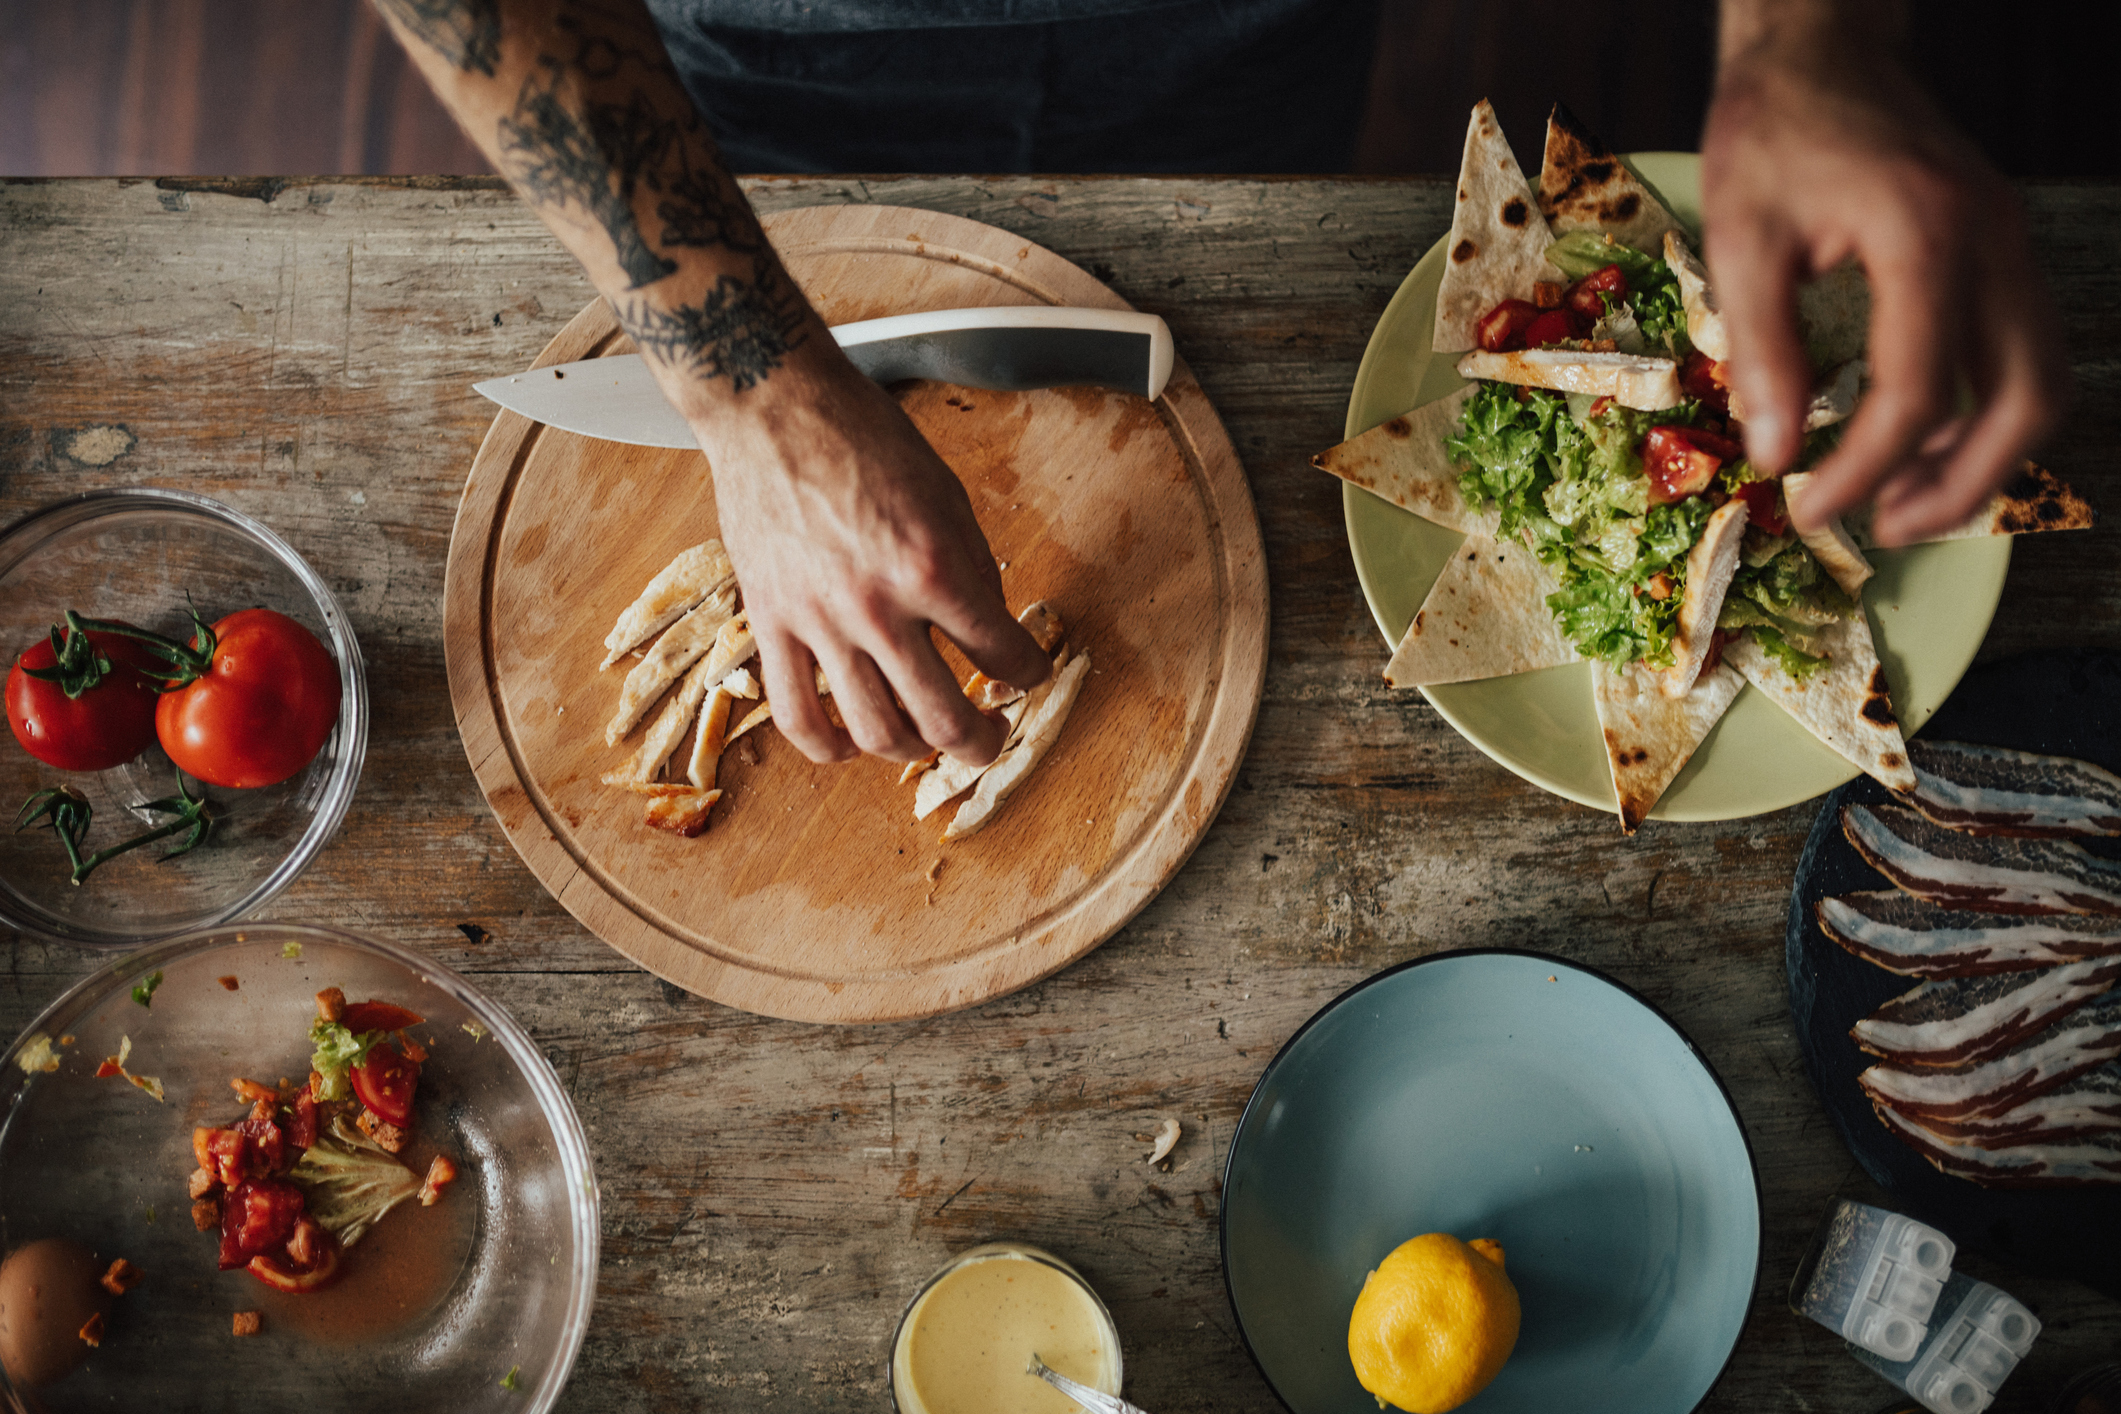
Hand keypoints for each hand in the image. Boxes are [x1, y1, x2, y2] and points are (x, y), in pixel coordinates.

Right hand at [688, 342, 1050, 764]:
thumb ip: (973, 568)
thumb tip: (988, 628)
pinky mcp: (771, 625)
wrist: (773, 408)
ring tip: (928, 741)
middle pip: (944, 718)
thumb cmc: (860, 436)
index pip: (1001, 653)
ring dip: (914, 751)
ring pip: (875, 730)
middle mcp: (878, 608)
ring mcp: (820, 623)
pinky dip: (829, 746)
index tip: (1030, 674)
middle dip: (982, 741)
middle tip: (992, 736)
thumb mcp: (947, 494)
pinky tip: (851, 744)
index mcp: (933, 567)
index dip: (1030, 673)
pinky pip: (797, 714)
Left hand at [1701, 23, 2067, 544]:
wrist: (1819, 53)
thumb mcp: (1739, 238)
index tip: (1810, 508)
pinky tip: (1915, 440)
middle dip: (1961, 484)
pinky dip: (1981, 411)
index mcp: (1926, 236)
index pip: (1917, 392)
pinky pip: (2021, 352)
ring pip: (2041, 382)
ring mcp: (2012, 244)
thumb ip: (1760, 349)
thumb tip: (1773, 454)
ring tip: (1900, 498)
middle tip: (1885, 525)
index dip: (1864, 469)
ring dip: (1983, 456)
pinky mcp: (2004, 251)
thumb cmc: (1771, 132)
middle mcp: (1994, 241)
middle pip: (2026, 400)